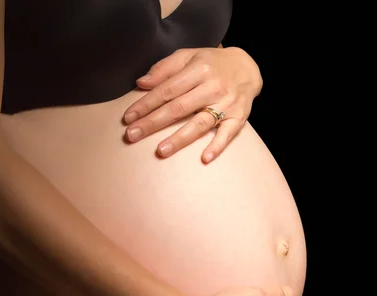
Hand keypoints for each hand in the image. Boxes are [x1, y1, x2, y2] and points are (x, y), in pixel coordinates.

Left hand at [123, 47, 262, 162]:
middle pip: (179, 108)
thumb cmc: (212, 63)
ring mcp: (226, 104)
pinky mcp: (238, 118)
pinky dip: (217, 146)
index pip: (167, 90)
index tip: (128, 118)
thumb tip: (141, 83)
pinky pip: (227, 134)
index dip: (146, 104)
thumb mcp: (188, 56)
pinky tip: (204, 158)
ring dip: (179, 138)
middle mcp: (213, 87)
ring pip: (199, 124)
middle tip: (132, 135)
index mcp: (198, 70)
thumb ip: (164, 68)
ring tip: (161, 150)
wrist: (247, 68)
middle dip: (153, 123)